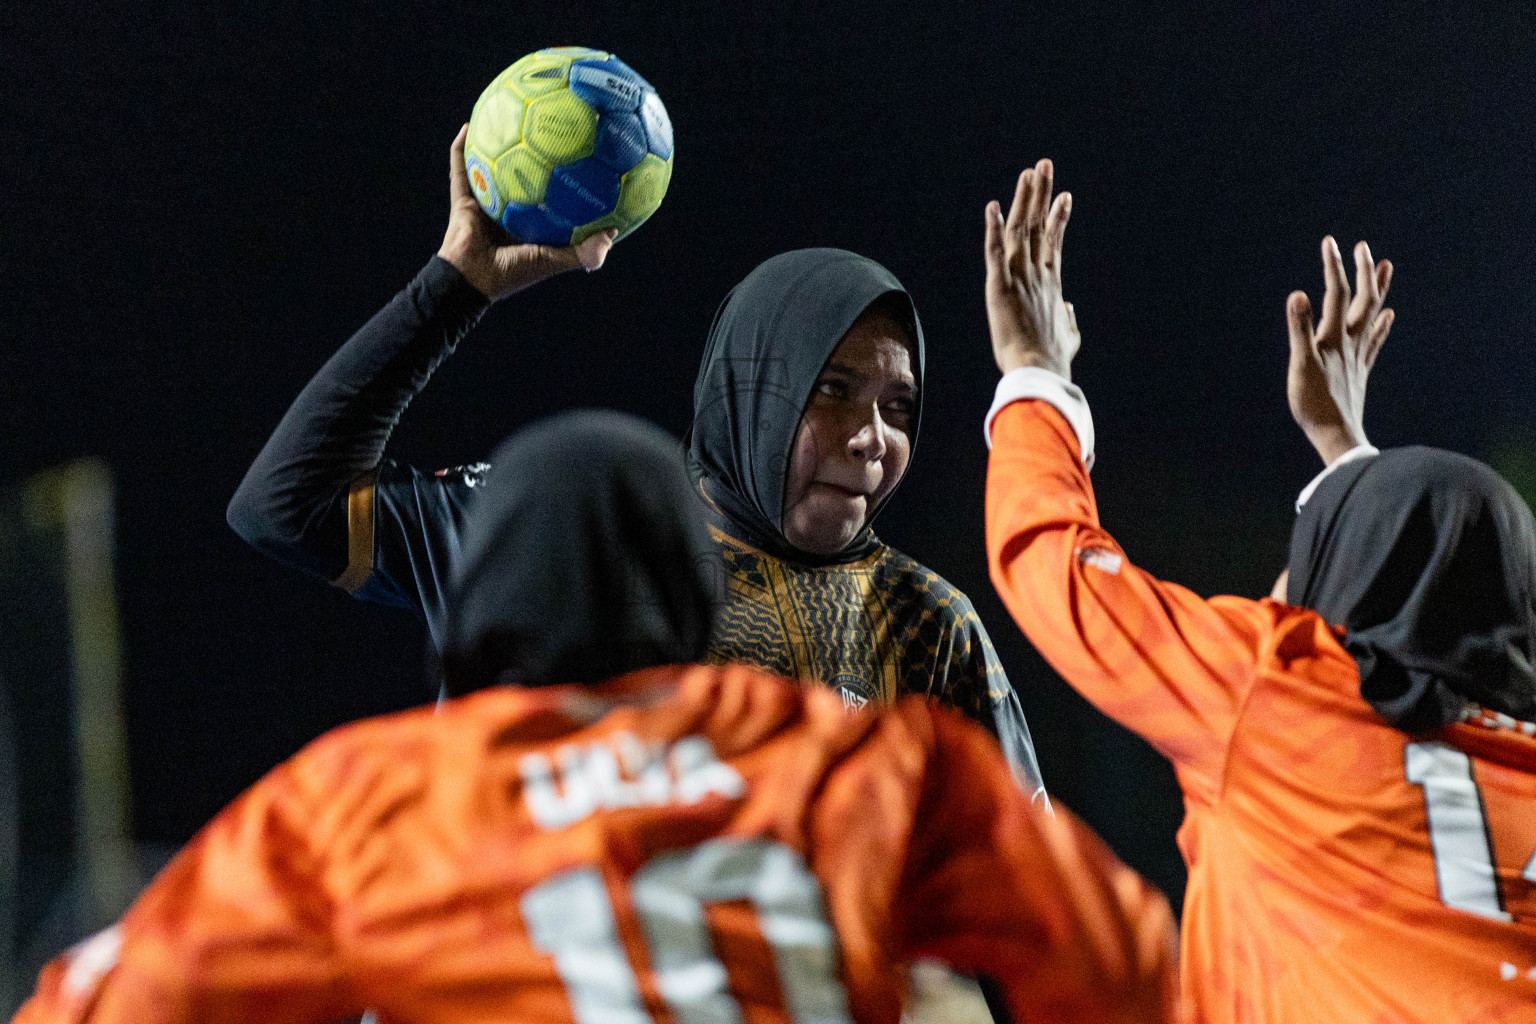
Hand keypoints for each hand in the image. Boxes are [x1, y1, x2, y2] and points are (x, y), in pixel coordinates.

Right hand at [436, 125, 614, 301]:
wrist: (471, 280)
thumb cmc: (513, 273)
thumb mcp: (553, 260)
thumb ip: (582, 251)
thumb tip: (613, 232)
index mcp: (530, 223)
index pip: (551, 198)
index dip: (565, 180)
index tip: (582, 158)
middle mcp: (509, 209)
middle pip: (522, 174)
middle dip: (531, 151)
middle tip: (546, 126)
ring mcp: (485, 202)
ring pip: (490, 166)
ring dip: (495, 143)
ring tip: (505, 114)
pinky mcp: (463, 198)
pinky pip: (461, 168)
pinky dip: (462, 149)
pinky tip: (470, 125)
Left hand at [983, 159, 1077, 378]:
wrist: (1040, 371)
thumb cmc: (1053, 359)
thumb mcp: (1068, 335)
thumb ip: (1069, 319)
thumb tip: (1068, 308)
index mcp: (1052, 284)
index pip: (1054, 242)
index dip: (1058, 217)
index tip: (1064, 196)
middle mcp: (1037, 274)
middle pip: (1040, 225)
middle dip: (1043, 193)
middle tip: (1045, 166)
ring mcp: (1019, 278)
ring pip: (1021, 230)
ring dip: (1024, 199)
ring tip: (1029, 172)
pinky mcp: (999, 288)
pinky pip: (994, 253)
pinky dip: (993, 228)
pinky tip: (993, 207)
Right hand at [1285, 236, 1393, 464]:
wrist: (1337, 435)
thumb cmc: (1314, 403)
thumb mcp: (1301, 365)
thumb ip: (1299, 329)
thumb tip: (1297, 294)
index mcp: (1335, 337)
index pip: (1336, 293)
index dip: (1334, 267)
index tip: (1331, 242)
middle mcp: (1351, 342)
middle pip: (1363, 299)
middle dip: (1363, 271)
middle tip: (1363, 246)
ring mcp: (1359, 355)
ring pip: (1373, 315)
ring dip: (1379, 289)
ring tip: (1385, 266)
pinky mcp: (1360, 370)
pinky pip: (1375, 340)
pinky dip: (1382, 324)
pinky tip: (1388, 315)